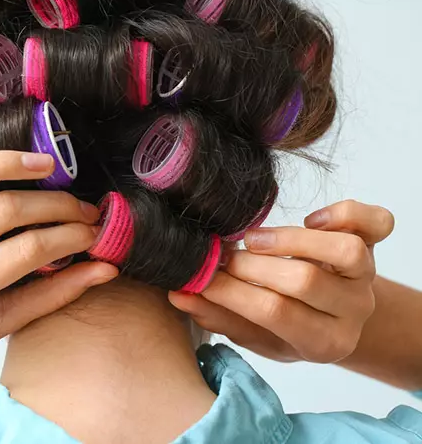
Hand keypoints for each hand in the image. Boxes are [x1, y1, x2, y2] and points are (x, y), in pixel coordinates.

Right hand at [170, 200, 393, 362]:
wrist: (337, 318)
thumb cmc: (288, 328)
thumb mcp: (256, 336)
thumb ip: (221, 317)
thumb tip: (179, 295)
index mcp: (324, 341)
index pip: (274, 313)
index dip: (231, 292)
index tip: (198, 277)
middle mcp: (353, 310)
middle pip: (305, 281)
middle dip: (251, 265)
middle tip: (220, 256)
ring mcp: (368, 277)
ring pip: (345, 251)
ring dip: (291, 239)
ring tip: (253, 238)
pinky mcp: (375, 246)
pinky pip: (376, 223)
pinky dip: (344, 215)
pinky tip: (313, 219)